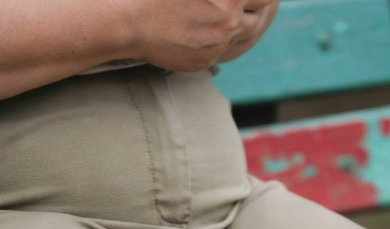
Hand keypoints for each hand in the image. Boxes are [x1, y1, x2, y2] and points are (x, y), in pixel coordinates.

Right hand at [119, 0, 278, 71]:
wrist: (132, 21)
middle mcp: (228, 19)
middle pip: (257, 19)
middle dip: (252, 11)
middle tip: (242, 6)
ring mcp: (218, 43)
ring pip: (240, 37)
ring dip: (236, 27)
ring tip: (223, 18)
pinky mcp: (205, 60)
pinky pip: (220, 51)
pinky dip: (216, 41)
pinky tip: (201, 31)